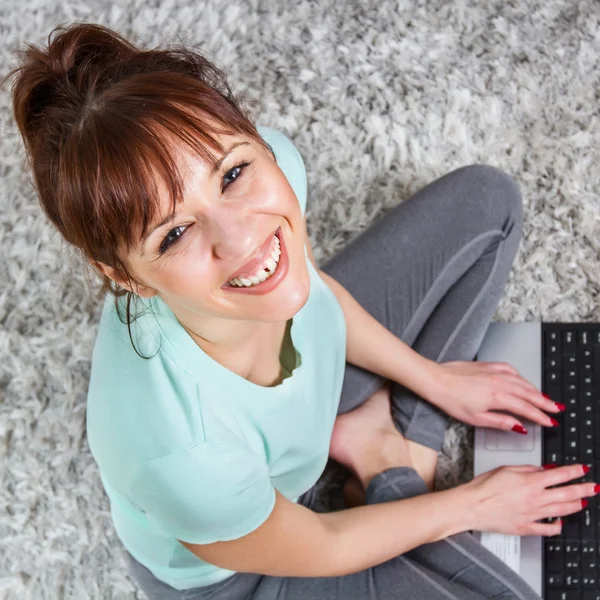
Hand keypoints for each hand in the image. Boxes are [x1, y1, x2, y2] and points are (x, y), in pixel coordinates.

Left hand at [429, 360, 562, 431]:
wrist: (435, 380)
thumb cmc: (450, 399)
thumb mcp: (476, 418)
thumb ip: (500, 422)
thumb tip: (518, 426)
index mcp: (498, 397)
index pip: (526, 408)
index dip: (540, 416)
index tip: (550, 422)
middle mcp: (499, 382)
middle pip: (529, 393)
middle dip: (544, 402)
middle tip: (555, 409)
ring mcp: (493, 372)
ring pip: (521, 381)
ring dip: (535, 389)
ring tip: (543, 397)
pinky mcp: (486, 365)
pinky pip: (509, 369)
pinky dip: (519, 375)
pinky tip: (521, 379)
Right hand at [461, 463, 596, 535]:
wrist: (471, 506)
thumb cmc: (483, 487)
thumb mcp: (505, 468)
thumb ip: (527, 469)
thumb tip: (542, 470)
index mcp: (530, 482)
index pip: (559, 475)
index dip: (574, 472)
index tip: (583, 469)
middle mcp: (535, 499)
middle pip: (567, 494)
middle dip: (584, 489)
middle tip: (593, 487)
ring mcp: (533, 515)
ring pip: (562, 510)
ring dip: (576, 505)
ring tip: (583, 502)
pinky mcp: (526, 528)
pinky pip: (548, 529)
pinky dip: (557, 525)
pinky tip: (560, 522)